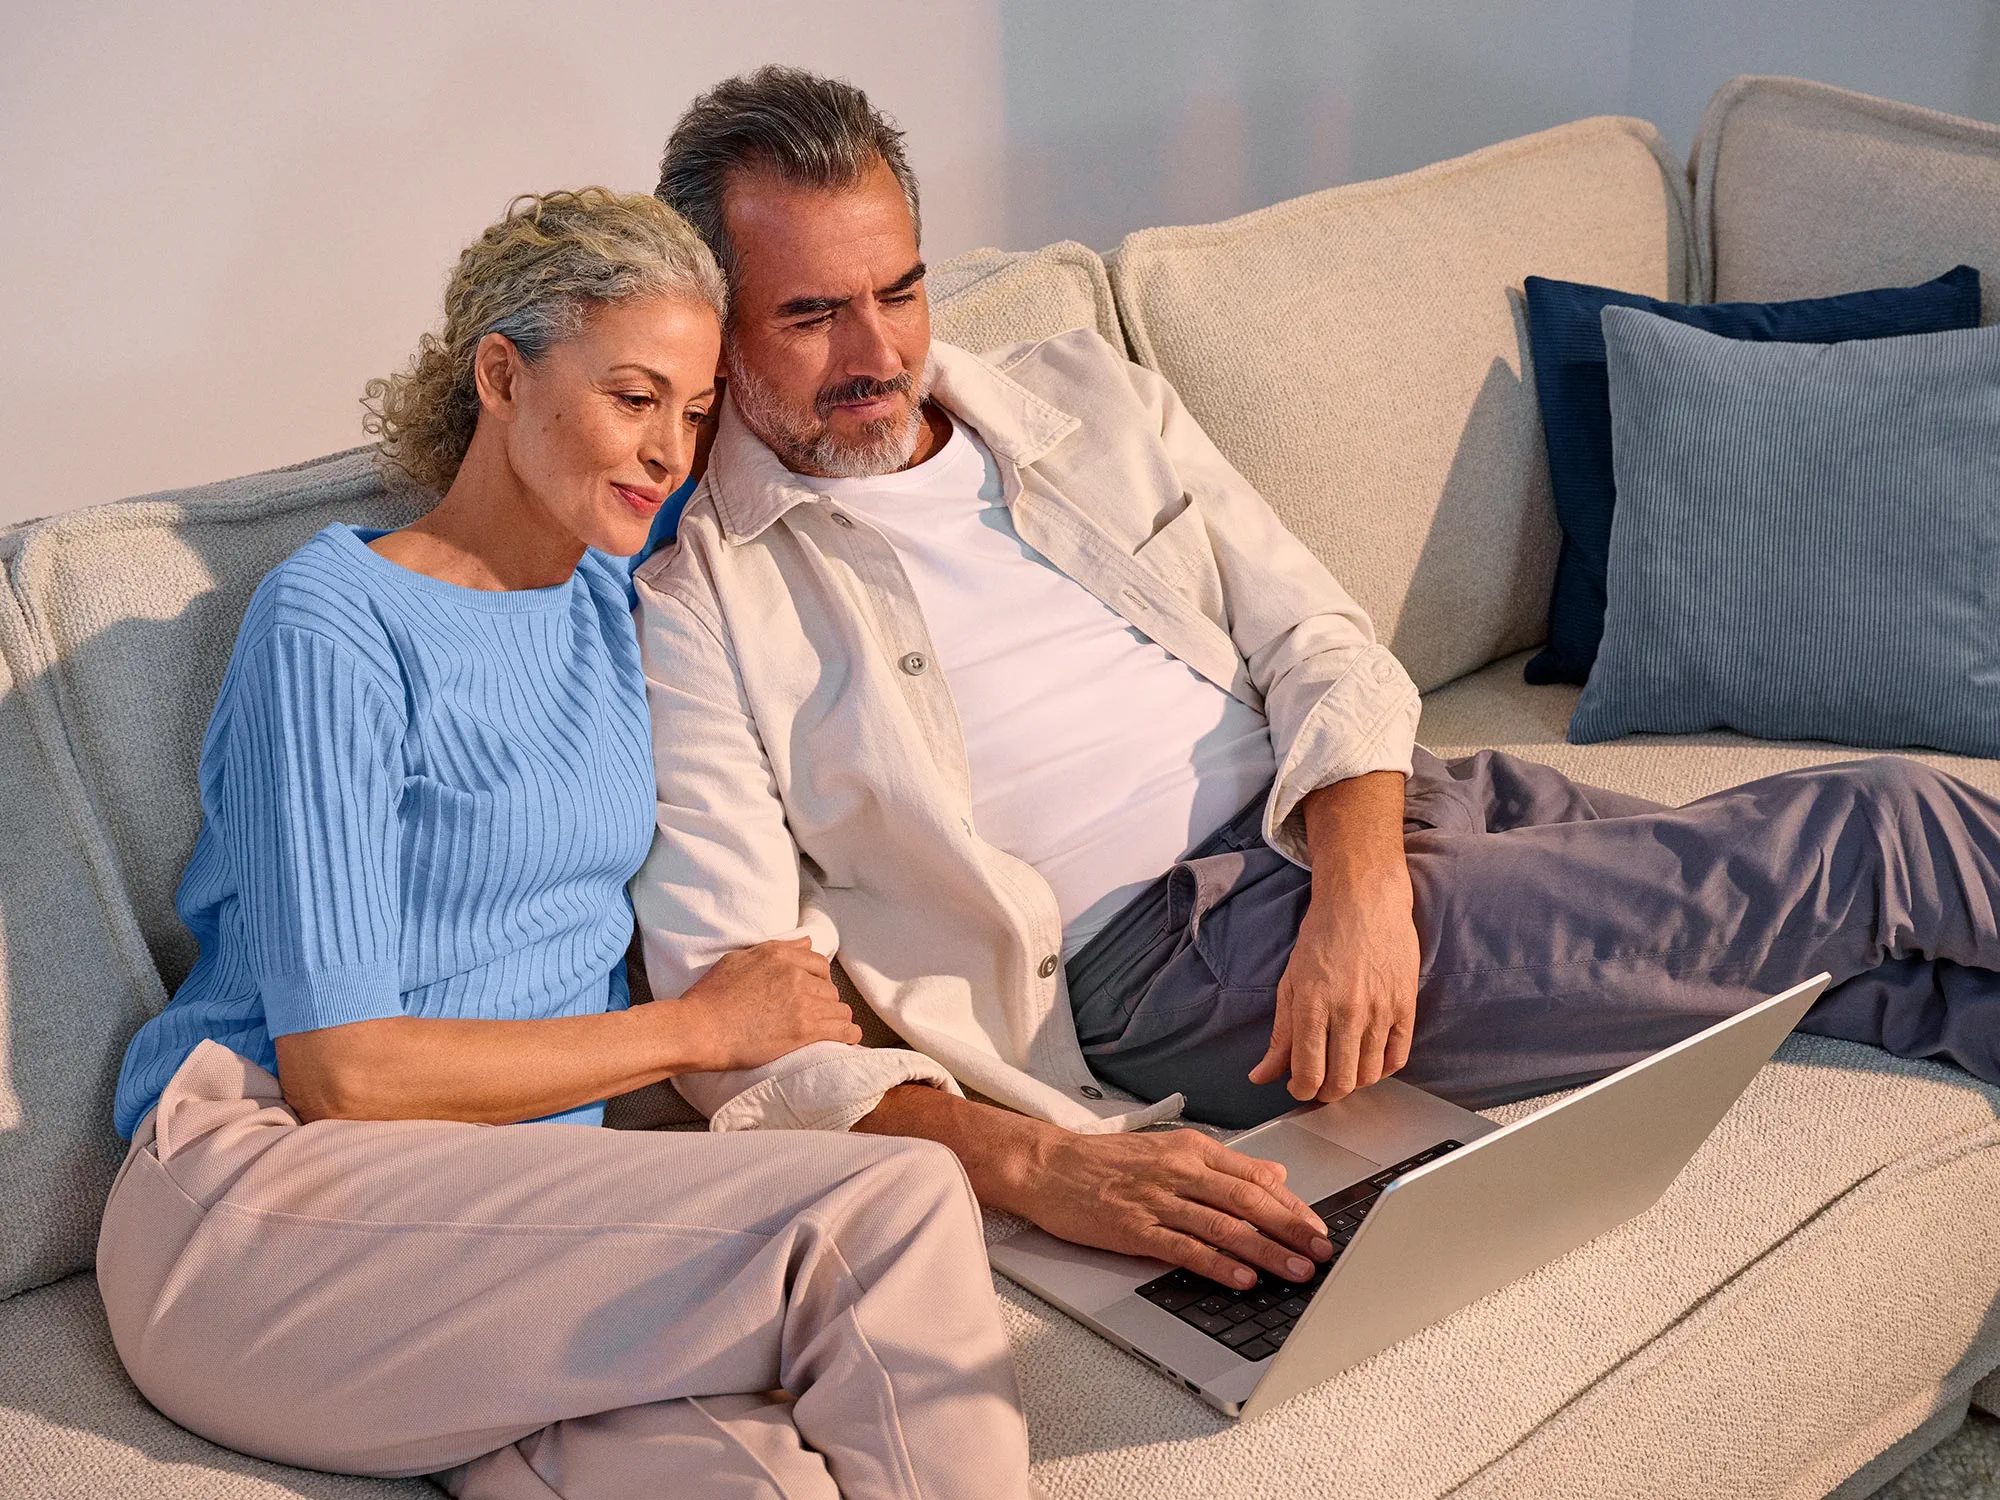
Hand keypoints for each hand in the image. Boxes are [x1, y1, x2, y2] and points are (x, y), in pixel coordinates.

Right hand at [672, 937, 859, 1073]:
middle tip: (814, 1013)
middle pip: (829, 987)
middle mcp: (794, 975)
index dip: (819, 978)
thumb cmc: (709, 997)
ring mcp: (801, 1002)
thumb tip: (806, 941)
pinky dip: (848, 1034)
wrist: (699, 1029)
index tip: (814, 990)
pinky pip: (842, 1029)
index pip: (818, 962)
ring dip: (836, 1018)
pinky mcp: (804, 1030)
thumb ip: (775, 949)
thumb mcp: (738, 960)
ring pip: (838, 1008)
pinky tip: (847, 1038)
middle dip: (825, 1000)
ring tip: (830, 1028)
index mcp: (778, 955)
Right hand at [1017, 1127, 1332, 1288]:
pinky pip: (1185, 1248)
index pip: (1255, 1177)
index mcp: (1191, 1149)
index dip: (1293, 1205)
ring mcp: (1158, 1201)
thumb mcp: (1169, 1148)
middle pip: (1249, 1202)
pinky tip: (1242, 1278)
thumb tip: (1274, 1177)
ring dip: (1266, 1252)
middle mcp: (1180, 1171)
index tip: (1319, 1228)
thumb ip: (1223, 1164)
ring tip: (1296, 1271)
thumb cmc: (1105, 1161)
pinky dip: (1218, 1264)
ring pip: (1225, 1227)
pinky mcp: (1135, 1229)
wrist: (1048, 1165)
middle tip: (1323, 1252)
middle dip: (1292, 1230)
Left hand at [1250, 877, 1419, 1101]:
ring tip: (1342, 1070)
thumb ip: (1280, 1034)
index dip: (1300, 1091)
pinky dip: (1382, 1070)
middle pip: (1341, 1082)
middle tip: (1320, 1084)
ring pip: (1369, 1075)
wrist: (1364, 901)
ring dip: (1353, 1082)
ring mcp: (1380, 1010)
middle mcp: (1348, 1012)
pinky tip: (1368, 1061)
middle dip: (1326, 1093)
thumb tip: (1261, 1075)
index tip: (1298, 1088)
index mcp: (1312, 1005)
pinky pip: (1397, 1058)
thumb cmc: (1323, 937)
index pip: (1308, 1073)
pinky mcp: (1406, 1006)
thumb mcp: (1290, 982)